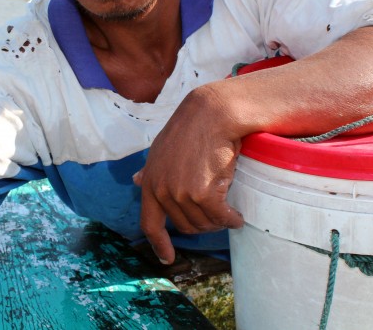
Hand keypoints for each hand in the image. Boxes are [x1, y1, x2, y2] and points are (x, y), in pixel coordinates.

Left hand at [133, 85, 244, 264]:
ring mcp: (181, 193)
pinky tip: (237, 216)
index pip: (150, 223)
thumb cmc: (190, 129)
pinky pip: (221, 218)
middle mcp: (162, 190)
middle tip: (217, 215)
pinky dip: (232, 219)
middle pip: (186, 227)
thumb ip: (151, 169)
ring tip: (227, 210)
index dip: (159, 244)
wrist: (212, 114)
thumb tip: (135, 180)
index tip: (167, 258)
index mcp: (150, 182)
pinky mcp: (203, 193)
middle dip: (203, 225)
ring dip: (219, 222)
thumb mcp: (162, 149)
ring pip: (205, 224)